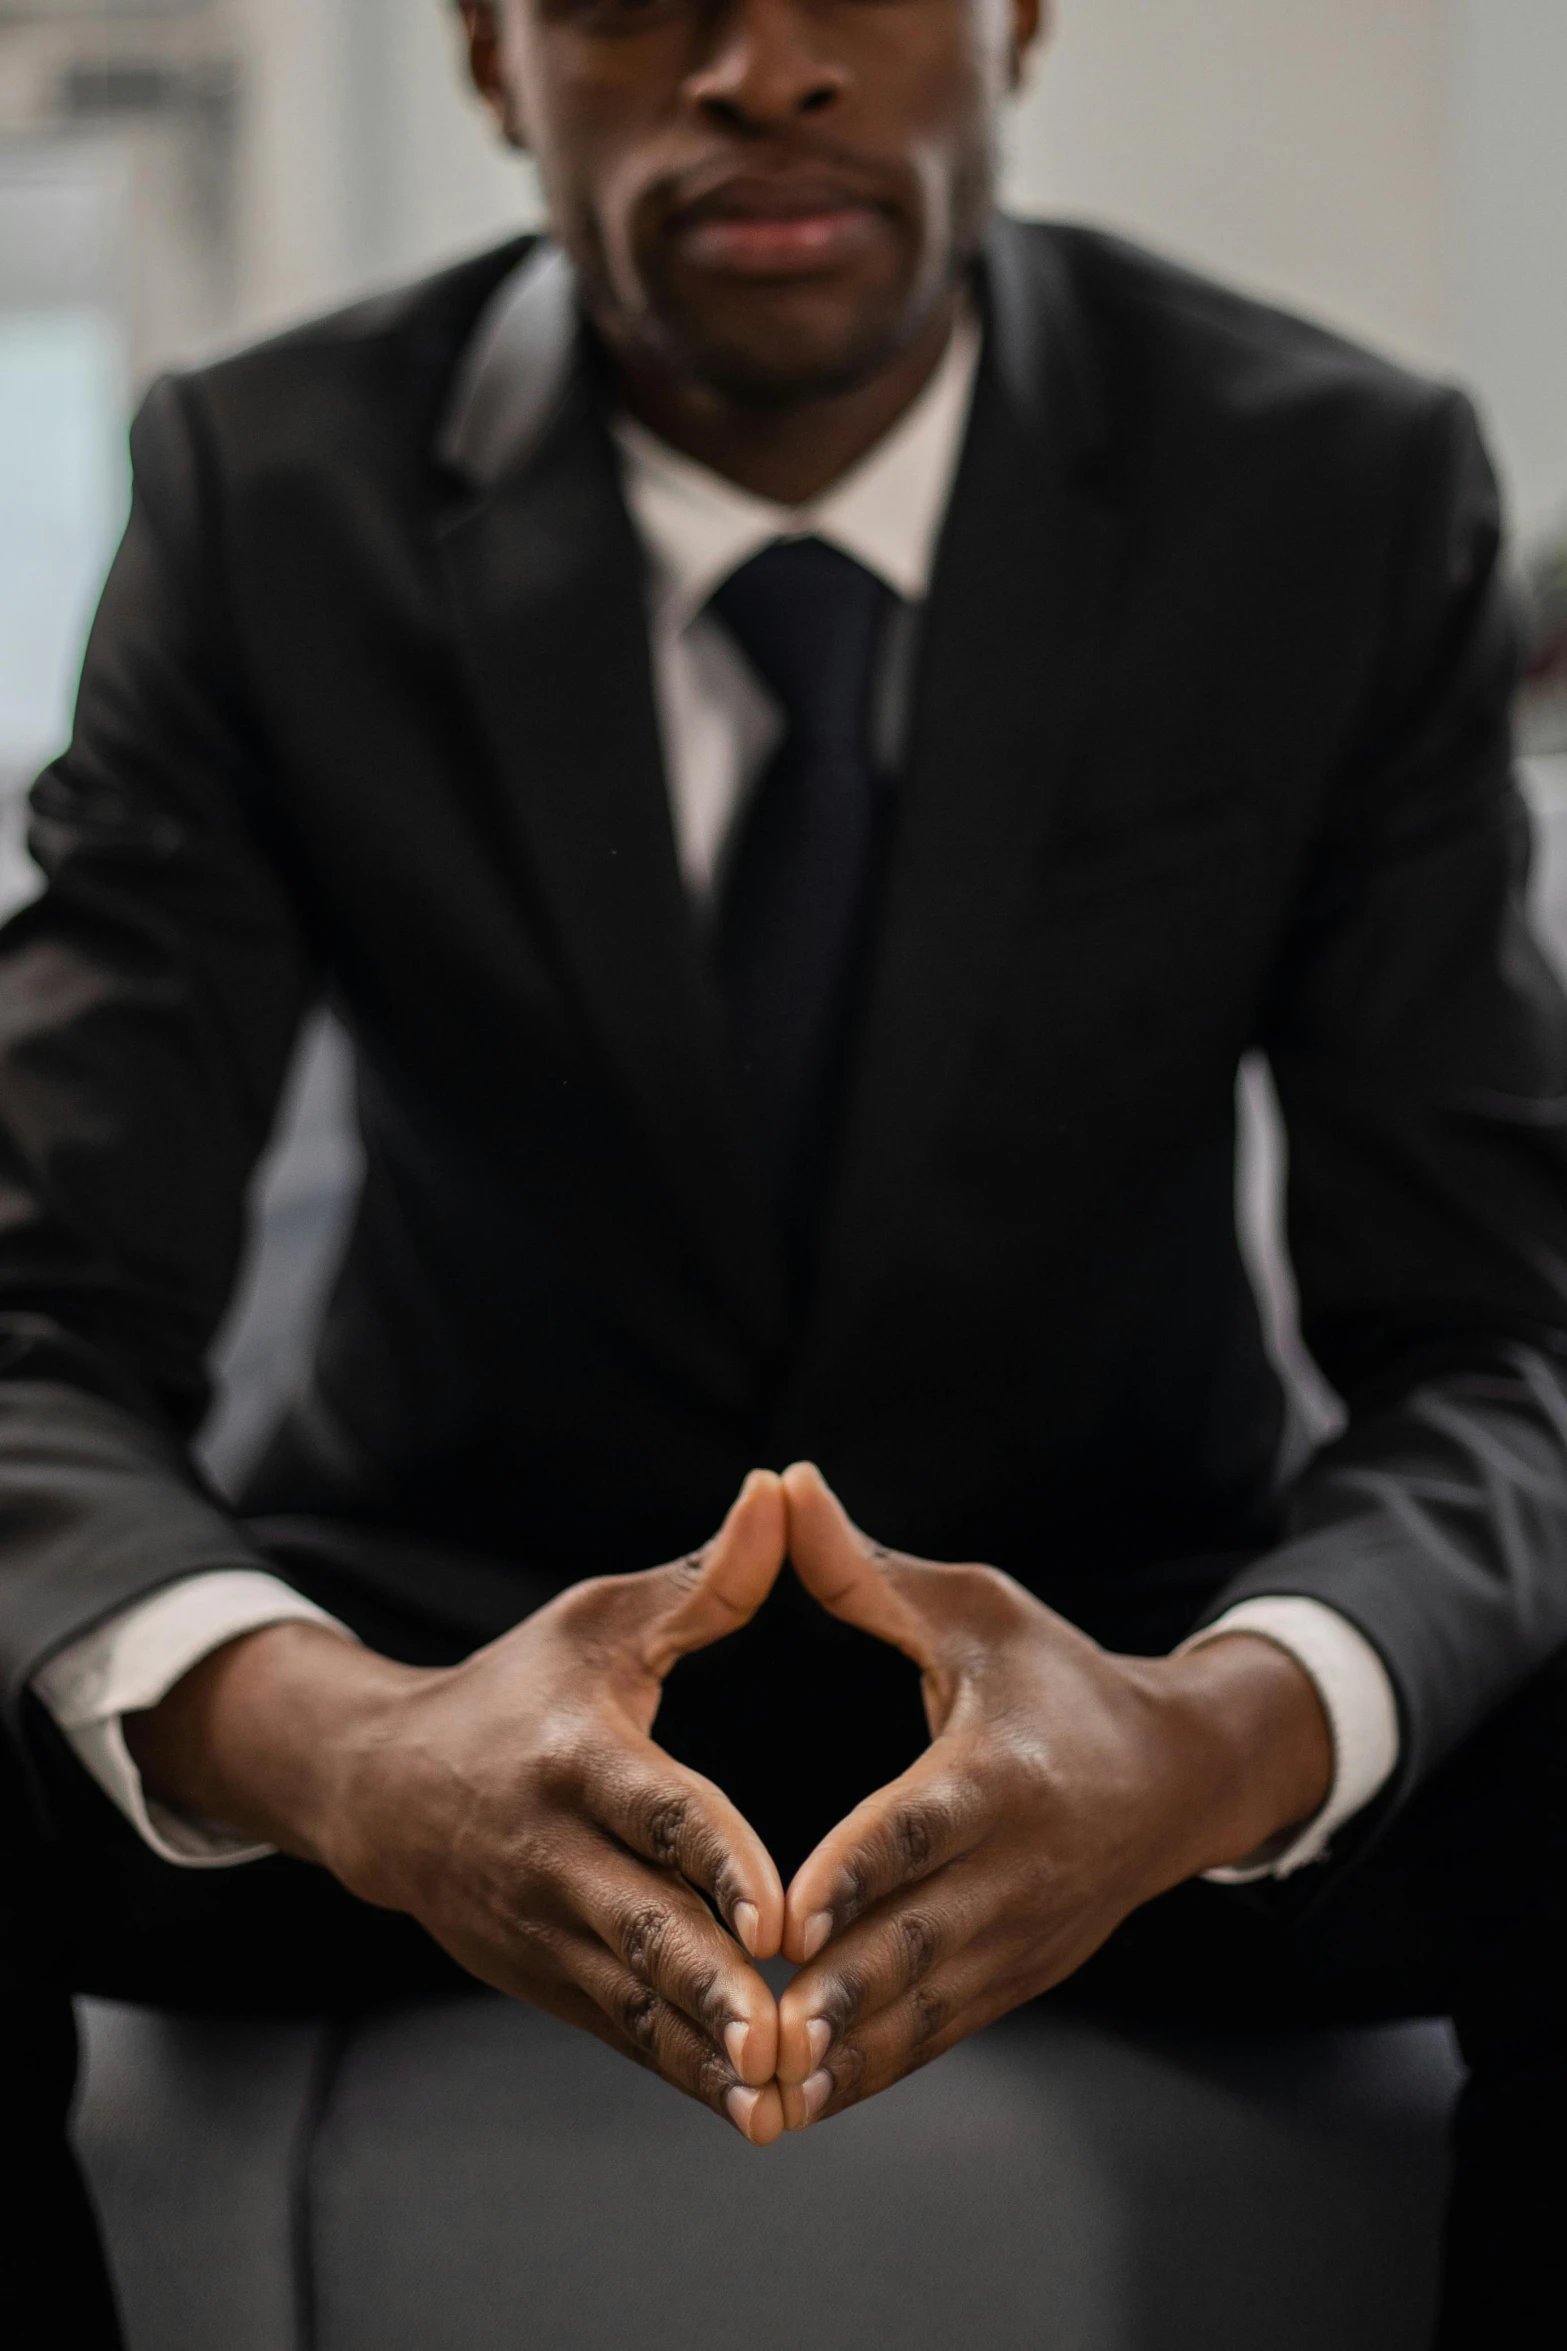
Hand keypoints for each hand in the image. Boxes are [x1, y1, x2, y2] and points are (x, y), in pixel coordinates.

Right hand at [128, 1472, 791, 2142]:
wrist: (380, 1787)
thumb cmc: (519, 1687)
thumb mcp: (598, 1622)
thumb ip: (703, 1581)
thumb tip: (781, 1493)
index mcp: (576, 1755)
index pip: (655, 1812)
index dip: (716, 1863)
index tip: (778, 1914)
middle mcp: (551, 1851)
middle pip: (642, 1926)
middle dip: (714, 1988)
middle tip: (788, 2036)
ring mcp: (540, 1926)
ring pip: (632, 1997)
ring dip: (704, 2049)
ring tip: (780, 2097)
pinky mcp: (541, 1977)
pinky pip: (619, 2030)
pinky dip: (678, 2067)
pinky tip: (747, 2106)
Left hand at [771, 1464, 1332, 2129]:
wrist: (1180, 1775)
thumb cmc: (1056, 1678)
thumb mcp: (975, 1611)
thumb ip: (866, 1571)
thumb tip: (782, 1485)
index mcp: (1006, 1771)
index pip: (924, 1829)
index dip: (857, 1875)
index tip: (786, 1920)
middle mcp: (1023, 1867)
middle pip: (921, 1939)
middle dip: (839, 1993)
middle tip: (755, 2031)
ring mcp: (1028, 1936)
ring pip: (929, 2006)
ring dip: (849, 2054)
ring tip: (764, 2094)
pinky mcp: (1021, 1980)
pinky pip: (942, 2033)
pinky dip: (877, 2069)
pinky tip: (802, 2101)